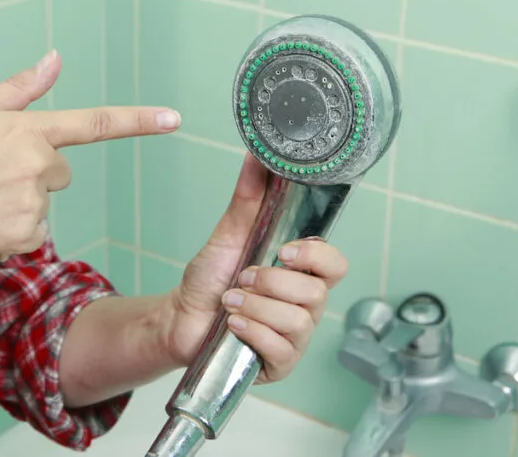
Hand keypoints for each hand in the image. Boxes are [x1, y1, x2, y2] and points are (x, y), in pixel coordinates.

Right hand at [0, 50, 180, 264]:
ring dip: (19, 203)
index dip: (139, 120)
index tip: (175, 118)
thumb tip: (55, 58)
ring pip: (44, 203)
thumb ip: (21, 89)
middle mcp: (37, 164)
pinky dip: (12, 231)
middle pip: (61, 171)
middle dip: (34, 173)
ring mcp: (33, 203)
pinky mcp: (26, 236)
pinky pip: (34, 234)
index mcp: (29, 130)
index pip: (95, 122)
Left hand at [164, 155, 348, 382]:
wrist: (181, 317)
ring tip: (230, 303)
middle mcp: (306, 305)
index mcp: (302, 272)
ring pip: (298, 322)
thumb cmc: (211, 278)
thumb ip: (248, 197)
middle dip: (272, 283)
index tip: (284, 250)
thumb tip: (257, 154)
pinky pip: (282, 350)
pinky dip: (253, 333)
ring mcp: (296, 337)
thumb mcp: (228, 233)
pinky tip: (234, 326)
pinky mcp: (280, 364)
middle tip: (242, 279)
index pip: (336, 264)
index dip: (317, 256)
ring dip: (256, 308)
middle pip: (317, 293)